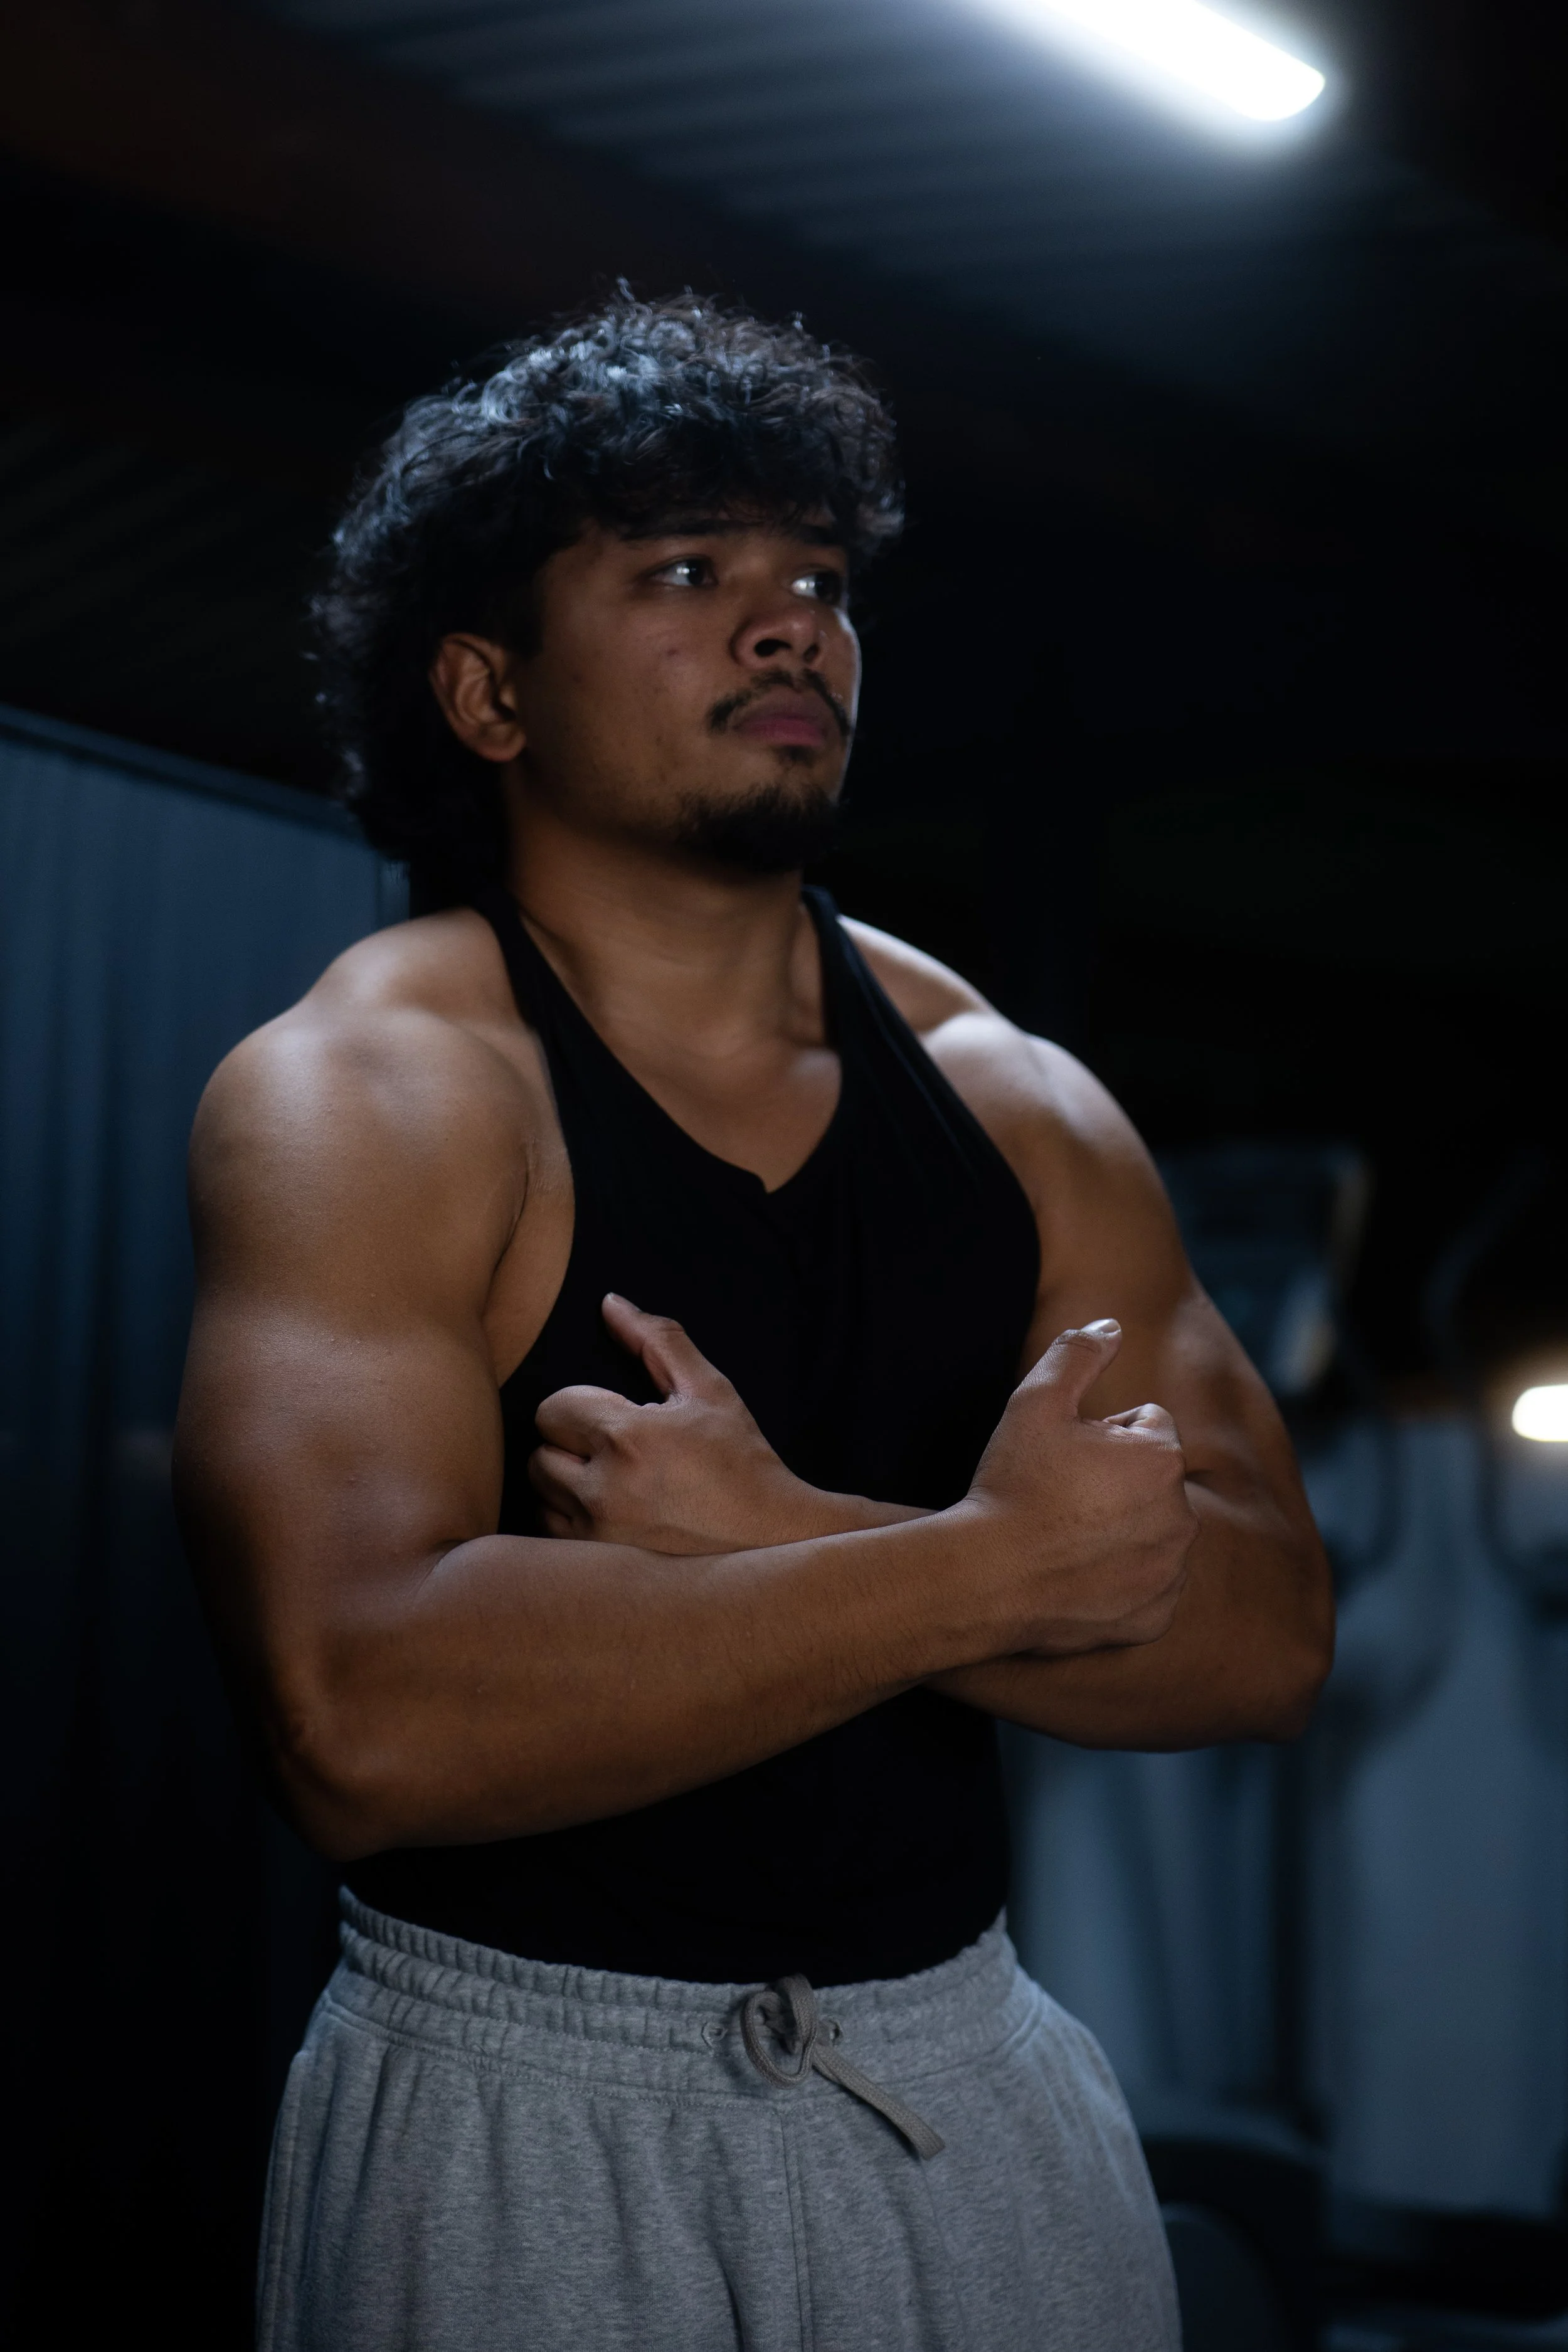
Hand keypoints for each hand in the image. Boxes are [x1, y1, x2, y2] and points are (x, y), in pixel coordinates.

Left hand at [529, 1295, 840, 1553]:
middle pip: (539, 1451)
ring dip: (563, 1480)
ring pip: (539, 1493)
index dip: (581, 1404)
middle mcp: (604, 1490)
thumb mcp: (708, 1390)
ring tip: (608, 1479)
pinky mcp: (598, 1567)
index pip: (555, 1407)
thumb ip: (656, 1340)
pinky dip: (567, 1517)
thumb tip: (611, 1303)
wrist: (771, 1537)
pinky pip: (549, 1533)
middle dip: (570, 1441)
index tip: (614, 1416)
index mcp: (629, 1439)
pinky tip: (605, 1510)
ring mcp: (597, 1535)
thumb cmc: (740, 1460)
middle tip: (612, 1447)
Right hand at [960, 1318, 1197, 1657]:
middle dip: (1118, 1481)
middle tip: (1061, 1496)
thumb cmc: (1011, 1484)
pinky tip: (1077, 1574)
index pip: (1147, 1424)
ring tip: (1065, 1535)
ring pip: (1153, 1532)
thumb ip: (1078, 1353)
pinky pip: (1147, 1587)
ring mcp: (1170, 1574)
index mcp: (1162, 1459)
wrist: (986, 1578)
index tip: (1065, 1456)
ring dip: (1123, 1528)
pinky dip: (1121, 1580)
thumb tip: (1112, 1324)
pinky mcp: (1153, 1618)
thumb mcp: (1035, 1401)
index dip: (1102, 1434)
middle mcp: (1182, 1518)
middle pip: (1154, 1480)